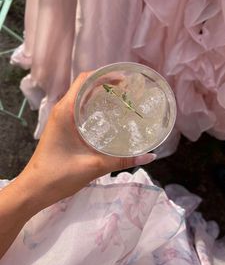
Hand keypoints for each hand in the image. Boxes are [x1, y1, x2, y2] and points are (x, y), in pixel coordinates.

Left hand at [22, 72, 155, 204]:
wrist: (34, 190)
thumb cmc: (58, 175)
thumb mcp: (94, 166)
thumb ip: (122, 160)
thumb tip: (149, 156)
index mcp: (66, 111)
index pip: (85, 80)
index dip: (105, 74)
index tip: (125, 79)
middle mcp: (62, 111)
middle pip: (85, 87)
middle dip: (106, 84)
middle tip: (129, 92)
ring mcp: (60, 120)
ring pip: (82, 99)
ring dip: (100, 96)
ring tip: (122, 102)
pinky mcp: (62, 130)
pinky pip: (80, 111)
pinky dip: (94, 109)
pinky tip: (109, 120)